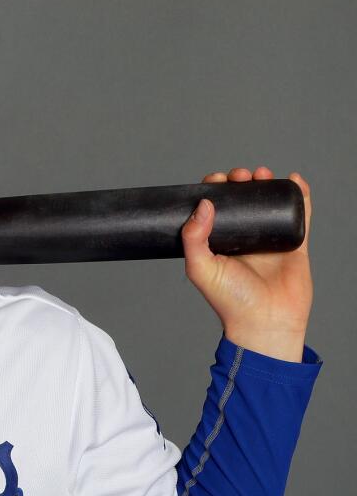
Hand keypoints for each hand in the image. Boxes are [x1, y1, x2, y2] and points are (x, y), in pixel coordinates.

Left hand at [180, 166, 311, 360]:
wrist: (266, 322)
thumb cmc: (231, 302)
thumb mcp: (202, 269)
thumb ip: (194, 238)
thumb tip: (203, 204)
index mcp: (219, 243)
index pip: (215, 209)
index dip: (214, 191)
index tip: (215, 179)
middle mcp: (243, 239)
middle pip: (243, 200)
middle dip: (241, 182)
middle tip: (239, 176)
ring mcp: (269, 239)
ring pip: (270, 203)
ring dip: (267, 183)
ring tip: (262, 174)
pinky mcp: (294, 243)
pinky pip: (300, 214)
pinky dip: (300, 195)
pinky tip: (295, 179)